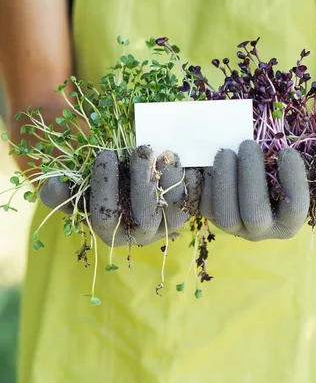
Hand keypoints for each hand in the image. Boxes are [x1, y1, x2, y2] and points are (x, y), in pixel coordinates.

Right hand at [40, 146, 201, 246]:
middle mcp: (141, 233)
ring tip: (165, 151)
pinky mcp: (188, 210)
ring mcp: (168, 224)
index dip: (104, 186)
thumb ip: (60, 192)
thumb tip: (52, 187)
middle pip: (145, 215)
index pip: (106, 215)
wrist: (129, 181)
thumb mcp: (75, 189)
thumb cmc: (99, 185)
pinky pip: (196, 197)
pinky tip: (184, 157)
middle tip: (140, 149)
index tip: (104, 154)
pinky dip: (192, 178)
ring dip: (172, 178)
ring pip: (175, 209)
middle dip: (143, 180)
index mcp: (111, 230)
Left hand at [200, 140, 315, 240]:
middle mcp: (260, 230)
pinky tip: (207, 162)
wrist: (256, 186)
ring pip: (225, 215)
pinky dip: (204, 184)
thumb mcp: (310, 186)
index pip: (295, 208)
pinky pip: (203, 206)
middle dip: (251, 178)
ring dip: (224, 181)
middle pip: (254, 214)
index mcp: (288, 223)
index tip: (288, 151)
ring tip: (226, 151)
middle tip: (248, 144)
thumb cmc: (287, 182)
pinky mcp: (211, 215)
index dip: (293, 181)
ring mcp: (233, 226)